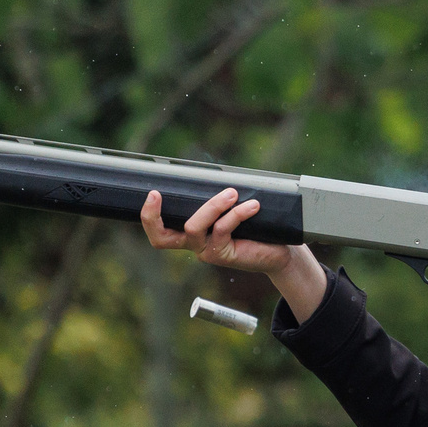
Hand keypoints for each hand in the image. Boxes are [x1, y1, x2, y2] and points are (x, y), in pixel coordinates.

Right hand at [141, 187, 328, 321]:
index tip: (152, 192)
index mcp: (189, 232)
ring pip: (194, 227)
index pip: (159, 230)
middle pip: (160, 238)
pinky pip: (222, 229)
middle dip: (153, 217)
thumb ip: (218, 196)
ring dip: (212, 205)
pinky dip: (236, 214)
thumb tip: (213, 171)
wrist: (279, 250)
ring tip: (232, 193)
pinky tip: (252, 206)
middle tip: (157, 194)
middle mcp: (194, 243)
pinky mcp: (223, 255)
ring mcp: (206, 251)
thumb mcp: (232, 208)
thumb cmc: (254, 226)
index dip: (148, 216)